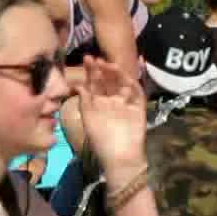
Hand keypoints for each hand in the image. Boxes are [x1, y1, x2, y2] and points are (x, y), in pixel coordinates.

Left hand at [75, 56, 145, 175]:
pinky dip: (131, 83)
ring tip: (108, 64)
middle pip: (108, 80)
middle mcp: (112, 100)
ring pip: (122, 84)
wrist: (120, 157)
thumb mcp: (88, 119)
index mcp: (98, 103)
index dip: (91, 71)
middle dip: (102, 69)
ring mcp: (125, 103)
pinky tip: (123, 76)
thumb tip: (78, 85)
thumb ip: (84, 101)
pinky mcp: (138, 107)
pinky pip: (136, 93)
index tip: (86, 59)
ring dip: (116, 73)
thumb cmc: (101, 141)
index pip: (95, 83)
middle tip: (96, 58)